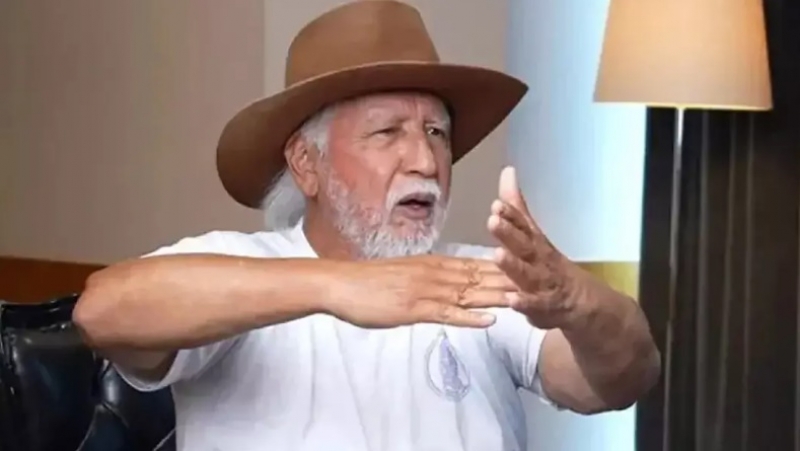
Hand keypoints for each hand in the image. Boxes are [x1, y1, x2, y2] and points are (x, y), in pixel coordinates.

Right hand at [324, 255, 516, 328]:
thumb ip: (427, 279)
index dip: (503, 268)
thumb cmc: (368, 282)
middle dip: (511, 280)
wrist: (341, 283)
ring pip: (470, 294)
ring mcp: (426, 291)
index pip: (475, 265)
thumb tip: (445, 283)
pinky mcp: (414, 308)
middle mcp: (435, 274)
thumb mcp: (404, 276)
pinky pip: (447, 314)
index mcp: (434, 265)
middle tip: (542, 284)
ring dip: (499, 297)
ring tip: (528, 300)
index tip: (528, 269)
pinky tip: (489, 321)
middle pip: (480, 277)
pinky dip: (470, 318)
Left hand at [487, 166, 578, 328]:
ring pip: (528, 274)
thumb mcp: (533, 236)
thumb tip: (507, 171)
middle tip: (493, 220)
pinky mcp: (544, 309)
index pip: (523, 224)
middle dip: (509, 232)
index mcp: (536, 242)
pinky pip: (535, 306)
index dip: (510, 214)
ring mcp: (544, 285)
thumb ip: (517, 208)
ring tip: (498, 255)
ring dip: (514, 265)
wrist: (586, 304)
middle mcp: (540, 260)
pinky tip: (511, 300)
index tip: (496, 204)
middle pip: (525, 244)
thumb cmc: (550, 265)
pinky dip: (524, 304)